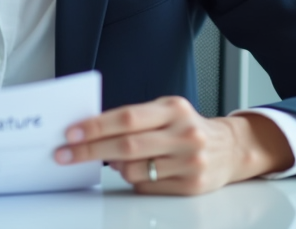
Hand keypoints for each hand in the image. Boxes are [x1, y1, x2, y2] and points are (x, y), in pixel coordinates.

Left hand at [53, 96, 293, 194]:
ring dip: (115, 167)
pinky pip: (147, 186)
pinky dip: (134, 180)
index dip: (95, 126)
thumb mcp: (167, 111)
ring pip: (135, 169)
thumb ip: (135, 118)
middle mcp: (184, 134)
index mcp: (174, 109)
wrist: (230, 149)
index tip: (71, 133)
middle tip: (65, 154)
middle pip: (127, 145)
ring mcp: (189, 162)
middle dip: (90, 150)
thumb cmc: (188, 127)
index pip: (126, 118)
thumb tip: (91, 130)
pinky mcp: (191, 186)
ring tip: (114, 161)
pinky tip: (137, 171)